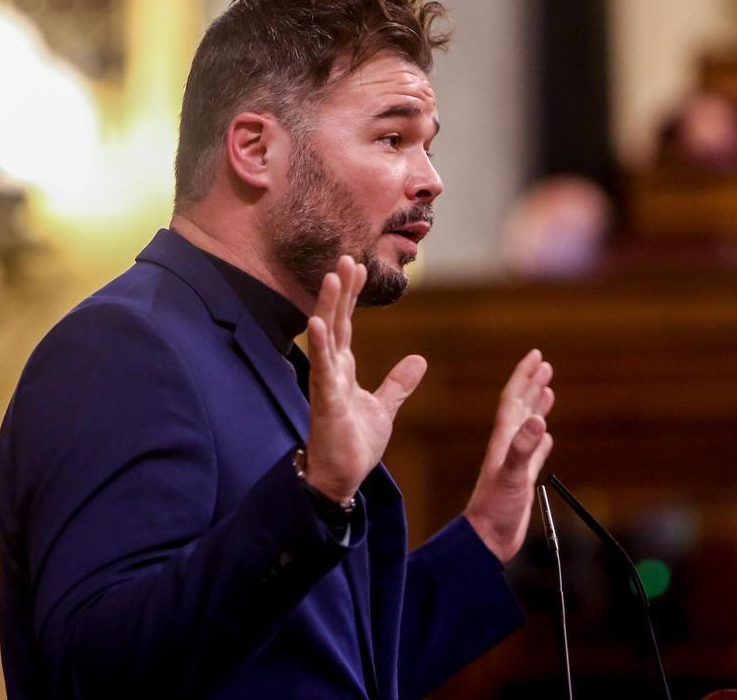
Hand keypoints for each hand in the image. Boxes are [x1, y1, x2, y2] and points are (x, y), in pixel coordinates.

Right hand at [305, 255, 426, 503]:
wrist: (341, 479)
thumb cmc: (354, 444)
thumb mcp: (384, 407)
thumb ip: (398, 383)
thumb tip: (418, 360)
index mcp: (345, 371)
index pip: (348, 326)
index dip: (353, 297)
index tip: (358, 266)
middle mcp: (332, 372)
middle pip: (337, 323)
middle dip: (341, 291)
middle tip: (345, 257)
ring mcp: (327, 386)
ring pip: (328, 339)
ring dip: (329, 307)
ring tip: (333, 277)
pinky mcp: (327, 403)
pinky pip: (322, 370)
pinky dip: (321, 346)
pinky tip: (319, 322)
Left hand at [464, 349, 554, 562]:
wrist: (485, 540)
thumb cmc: (493, 510)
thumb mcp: (510, 477)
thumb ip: (523, 449)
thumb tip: (539, 421)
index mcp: (503, 440)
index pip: (514, 399)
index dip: (524, 376)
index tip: (536, 355)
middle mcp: (508, 446)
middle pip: (521, 406)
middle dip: (532, 383)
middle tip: (545, 364)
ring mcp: (515, 462)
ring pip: (528, 426)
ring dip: (538, 406)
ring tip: (547, 389)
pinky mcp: (521, 479)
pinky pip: (534, 452)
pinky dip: (541, 440)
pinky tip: (547, 436)